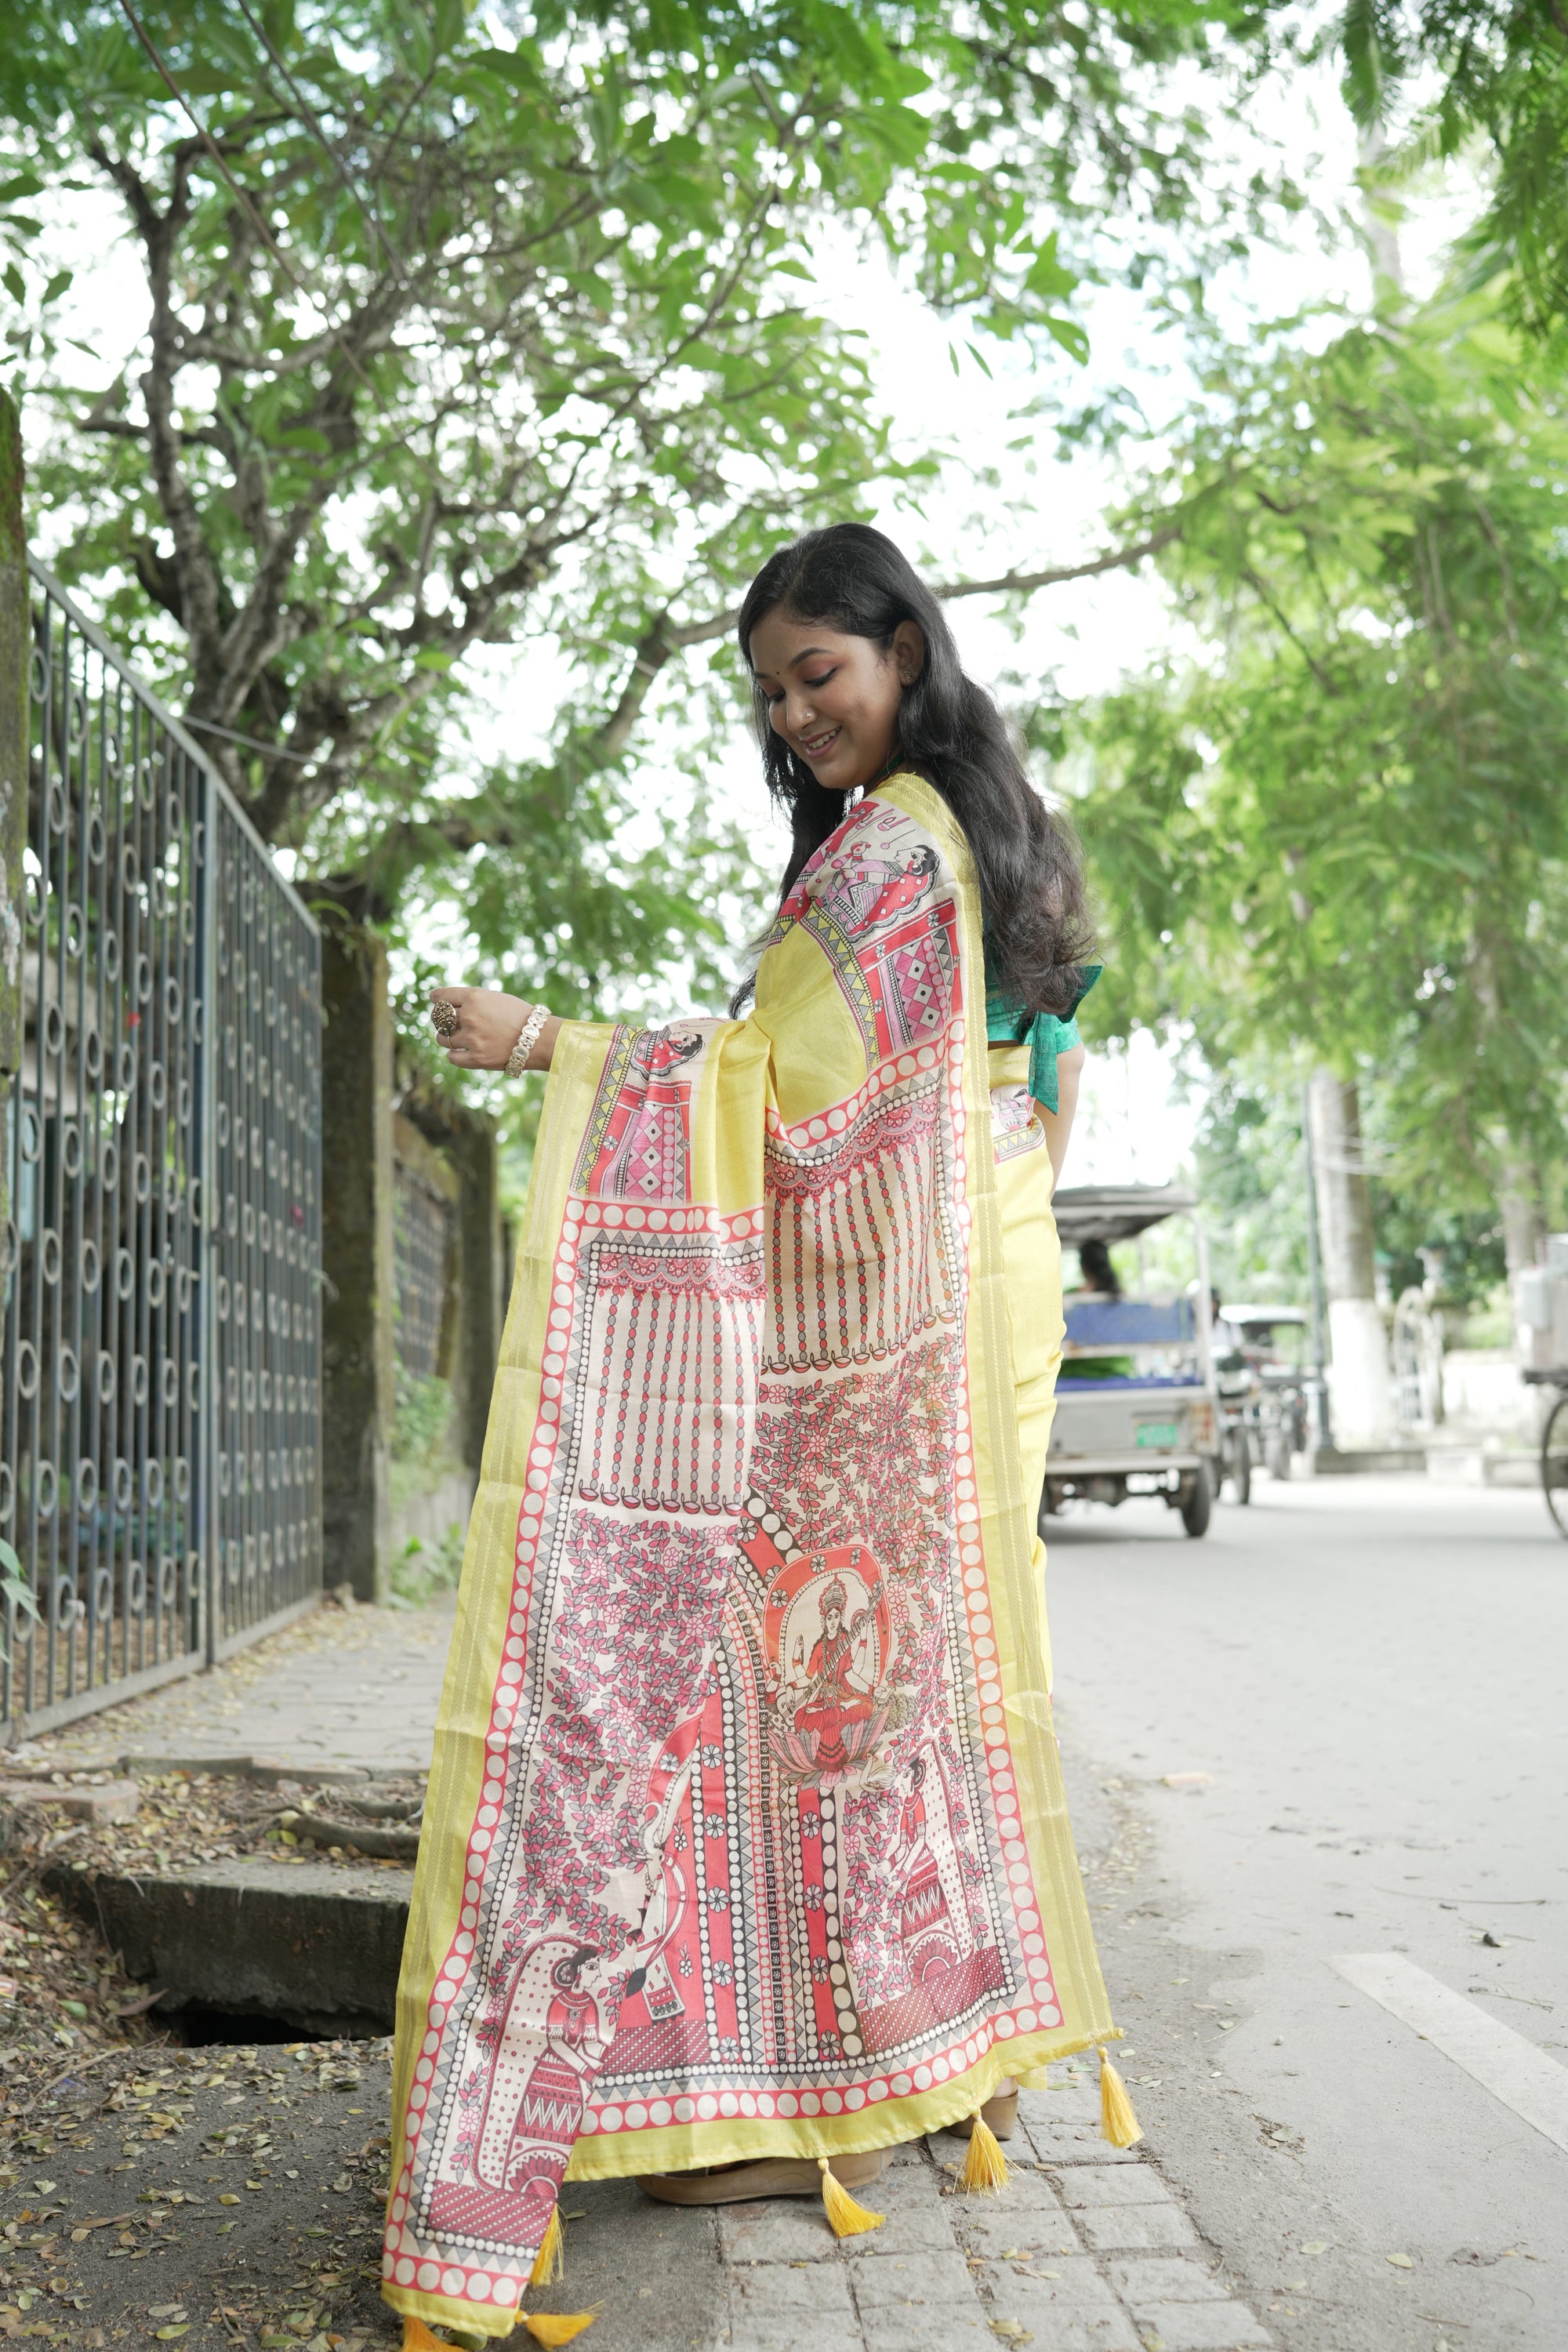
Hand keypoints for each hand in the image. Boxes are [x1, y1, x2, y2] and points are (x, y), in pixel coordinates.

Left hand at [429, 986, 556, 1071]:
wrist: (540, 1039)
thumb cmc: (521, 1016)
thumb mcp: (496, 999)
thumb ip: (474, 1000)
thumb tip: (449, 1005)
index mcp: (475, 997)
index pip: (443, 996)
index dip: (436, 998)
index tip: (434, 999)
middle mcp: (470, 1016)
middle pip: (440, 1017)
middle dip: (439, 1018)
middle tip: (443, 1021)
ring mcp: (472, 1039)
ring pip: (442, 1038)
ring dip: (445, 1037)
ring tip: (454, 1038)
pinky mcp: (476, 1058)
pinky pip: (452, 1056)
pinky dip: (454, 1054)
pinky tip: (461, 1052)